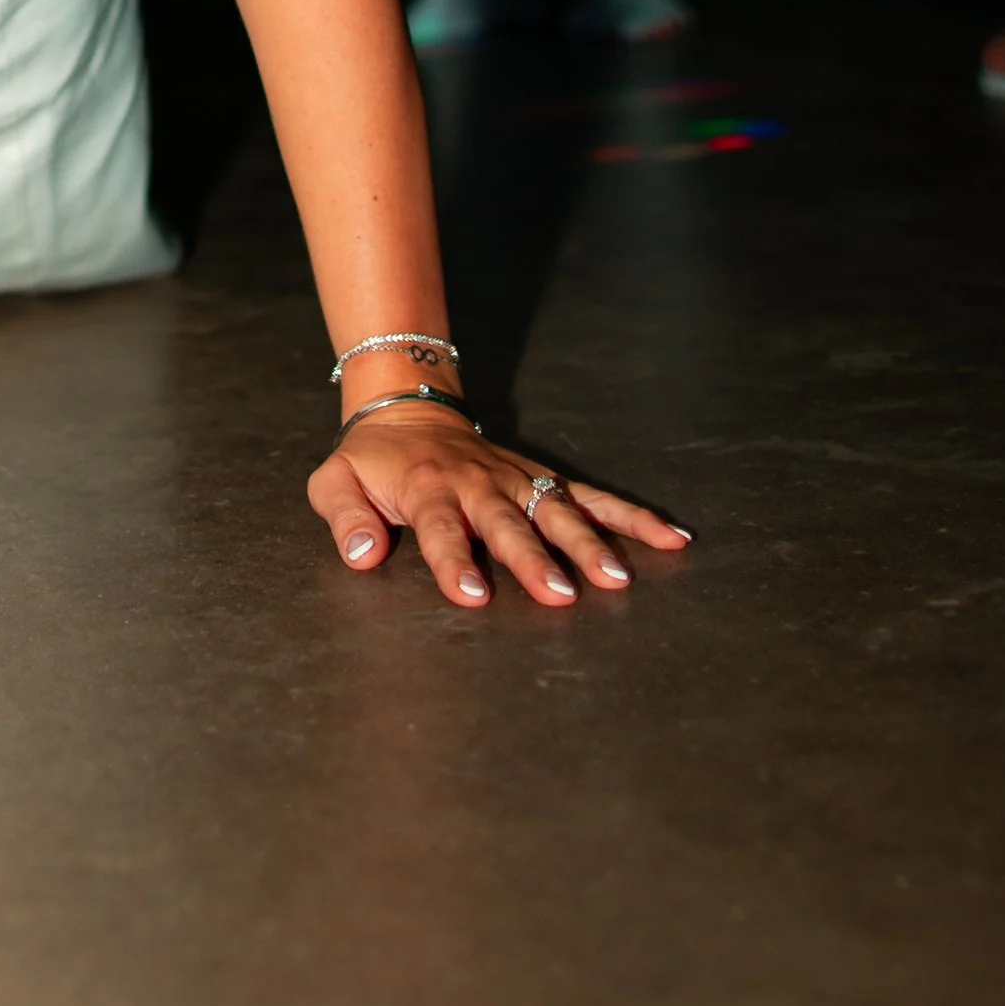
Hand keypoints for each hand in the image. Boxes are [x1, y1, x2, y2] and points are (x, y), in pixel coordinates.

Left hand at [308, 407, 689, 609]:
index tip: (472, 597)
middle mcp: (478, 483)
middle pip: (509, 524)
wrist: (406, 407)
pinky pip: (591, 497)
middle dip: (534, 559)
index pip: (440, 529)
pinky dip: (631, 516)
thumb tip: (363, 556)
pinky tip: (670, 538)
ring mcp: (517, 480)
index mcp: (426, 487)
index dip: (454, 562)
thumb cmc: (370, 460)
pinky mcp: (542, 479)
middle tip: (562, 595)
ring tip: (618, 579)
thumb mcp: (334, 481)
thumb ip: (344, 517)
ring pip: (558, 510)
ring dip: (589, 542)